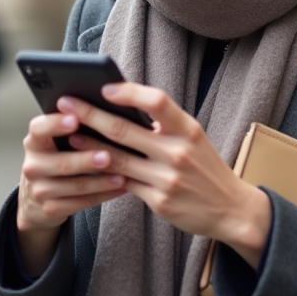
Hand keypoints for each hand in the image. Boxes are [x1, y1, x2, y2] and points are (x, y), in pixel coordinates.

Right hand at [15, 111, 126, 274]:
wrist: (35, 198)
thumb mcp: (54, 142)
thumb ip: (71, 127)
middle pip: (61, 163)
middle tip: (108, 156)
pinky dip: (103, 195)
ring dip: (101, 182)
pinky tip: (119, 189)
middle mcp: (32, 166)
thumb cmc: (55, 158)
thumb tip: (104, 109)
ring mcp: (40, 190)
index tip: (75, 119)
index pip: (39, 129)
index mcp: (34, 142)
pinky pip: (81, 203)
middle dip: (86, 160)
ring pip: (74, 186)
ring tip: (123, 175)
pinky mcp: (51, 209)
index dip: (55, 124)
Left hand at [59, 84, 271, 267]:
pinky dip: (104, 173)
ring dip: (88, 146)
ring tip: (68, 135)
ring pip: (117, 159)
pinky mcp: (159, 202)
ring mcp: (167, 178)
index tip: (103, 87)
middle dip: (90, 115)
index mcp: (187, 128)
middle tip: (65, 104)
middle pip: (124, 130)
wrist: (231, 209)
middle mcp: (178, 151)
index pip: (156, 101)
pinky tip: (87, 166)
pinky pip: (124, 184)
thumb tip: (123, 106)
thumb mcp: (193, 138)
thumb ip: (164, 125)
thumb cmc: (206, 167)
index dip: (128, 93)